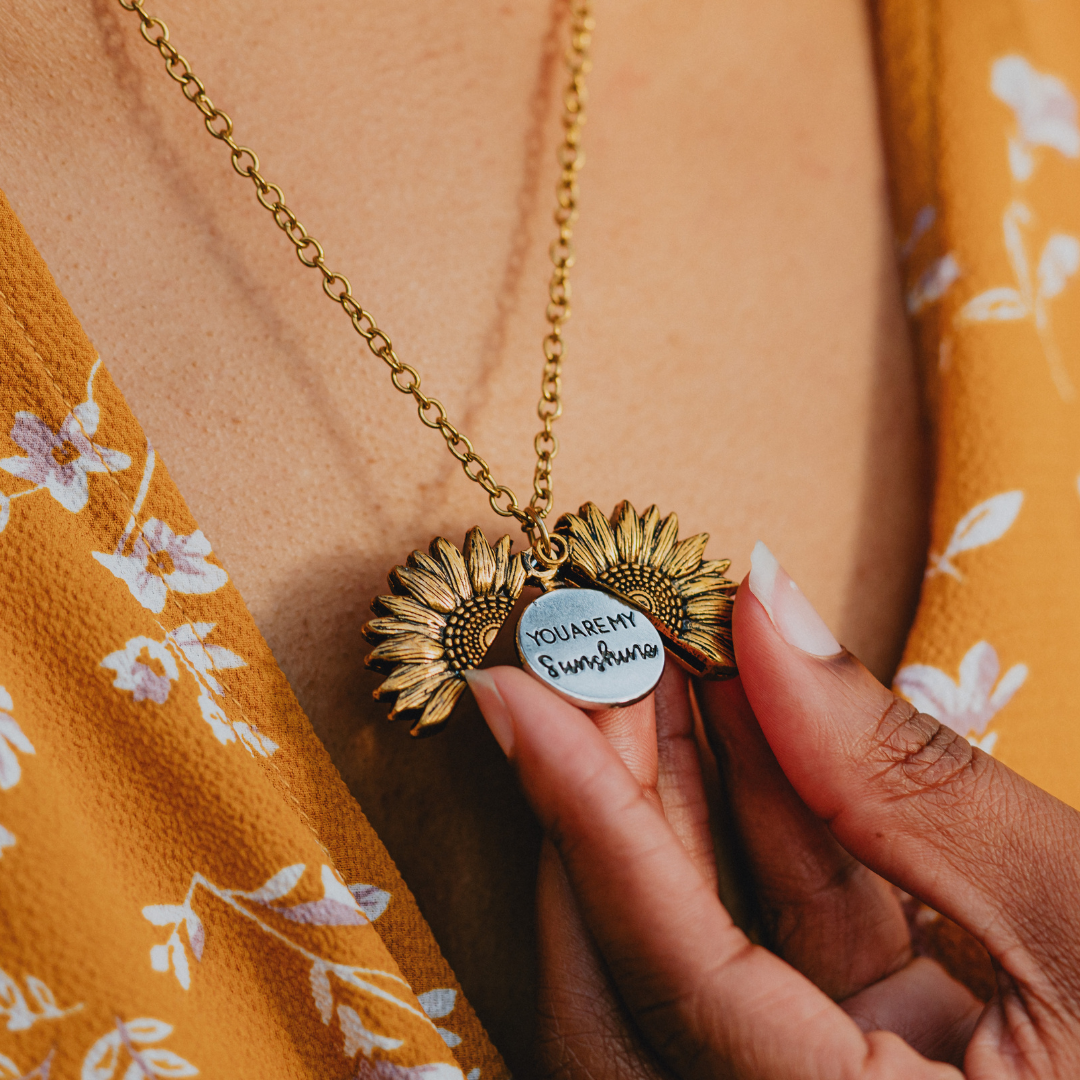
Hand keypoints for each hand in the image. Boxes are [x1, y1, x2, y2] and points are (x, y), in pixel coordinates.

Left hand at [465, 546, 1079, 1078]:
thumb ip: (907, 773)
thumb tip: (767, 610)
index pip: (674, 974)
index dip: (588, 818)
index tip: (515, 692)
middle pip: (646, 979)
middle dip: (609, 803)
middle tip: (582, 661)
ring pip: (706, 951)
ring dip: (677, 799)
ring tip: (648, 663)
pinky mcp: (878, 1061)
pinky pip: (783, 941)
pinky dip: (763, 824)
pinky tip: (740, 715)